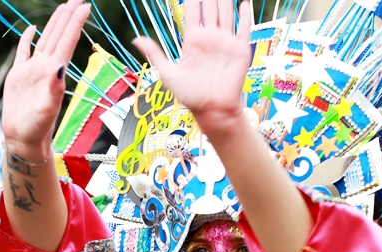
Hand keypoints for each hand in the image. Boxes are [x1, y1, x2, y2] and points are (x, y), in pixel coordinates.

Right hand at [1, 0, 91, 159]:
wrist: (23, 140)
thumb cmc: (36, 129)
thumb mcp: (47, 110)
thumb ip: (53, 89)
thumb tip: (58, 67)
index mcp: (54, 73)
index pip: (68, 42)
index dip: (76, 23)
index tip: (85, 6)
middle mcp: (46, 68)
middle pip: (59, 36)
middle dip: (68, 17)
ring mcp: (32, 70)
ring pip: (45, 40)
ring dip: (54, 23)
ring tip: (62, 7)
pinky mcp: (18, 75)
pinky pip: (23, 51)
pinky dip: (27, 38)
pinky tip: (31, 28)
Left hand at [133, 0, 252, 135]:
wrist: (213, 110)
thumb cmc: (191, 96)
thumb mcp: (168, 74)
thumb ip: (155, 54)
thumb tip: (135, 39)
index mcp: (193, 41)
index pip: (192, 12)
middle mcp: (210, 38)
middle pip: (210, 8)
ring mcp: (225, 42)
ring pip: (226, 13)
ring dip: (225, 1)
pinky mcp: (240, 50)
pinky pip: (244, 28)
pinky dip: (245, 15)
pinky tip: (244, 2)